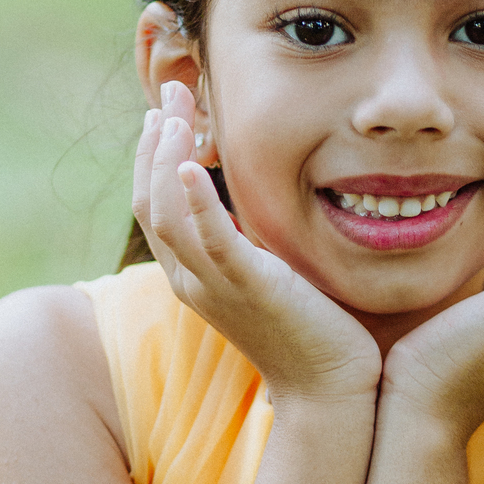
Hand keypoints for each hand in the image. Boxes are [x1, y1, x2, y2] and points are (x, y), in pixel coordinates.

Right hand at [133, 84, 381, 407]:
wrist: (331, 391)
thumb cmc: (313, 336)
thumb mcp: (273, 279)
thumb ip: (255, 245)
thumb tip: (258, 209)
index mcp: (193, 279)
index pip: (155, 208)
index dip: (153, 158)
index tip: (165, 115)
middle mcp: (191, 282)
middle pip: (151, 201)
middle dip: (155, 143)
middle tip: (170, 92)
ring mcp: (215, 286)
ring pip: (168, 213)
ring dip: (168, 156)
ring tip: (175, 112)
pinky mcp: (249, 287)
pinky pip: (210, 238)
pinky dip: (196, 200)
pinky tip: (193, 163)